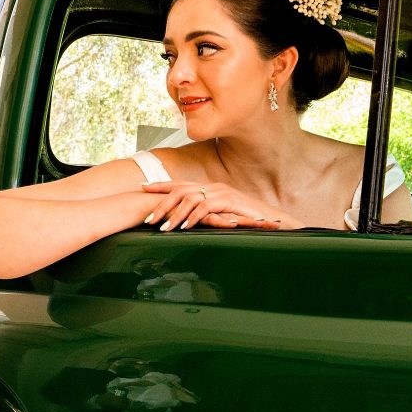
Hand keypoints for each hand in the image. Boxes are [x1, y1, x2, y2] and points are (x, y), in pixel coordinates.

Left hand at [140, 180, 283, 230]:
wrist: (270, 218)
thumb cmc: (245, 220)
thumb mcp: (220, 216)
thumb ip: (204, 215)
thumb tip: (185, 222)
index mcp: (208, 188)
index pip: (180, 183)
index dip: (160, 185)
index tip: (141, 187)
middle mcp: (211, 186)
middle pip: (180, 190)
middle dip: (161, 203)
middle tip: (148, 219)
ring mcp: (220, 192)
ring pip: (189, 199)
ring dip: (175, 214)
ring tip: (163, 228)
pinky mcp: (228, 201)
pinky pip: (205, 207)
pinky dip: (193, 217)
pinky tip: (185, 227)